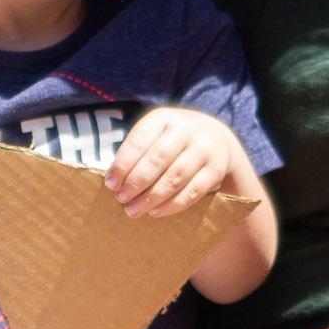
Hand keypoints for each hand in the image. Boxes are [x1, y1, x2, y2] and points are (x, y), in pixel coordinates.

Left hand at [103, 106, 240, 217]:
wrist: (217, 139)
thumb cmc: (173, 140)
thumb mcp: (156, 133)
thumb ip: (138, 151)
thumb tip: (114, 181)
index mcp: (164, 117)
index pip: (139, 140)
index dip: (123, 164)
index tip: (110, 183)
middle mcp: (187, 129)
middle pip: (158, 159)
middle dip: (136, 182)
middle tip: (121, 198)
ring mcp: (204, 149)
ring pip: (175, 177)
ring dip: (151, 197)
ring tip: (133, 210)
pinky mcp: (216, 169)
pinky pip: (192, 191)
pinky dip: (172, 204)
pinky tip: (155, 211)